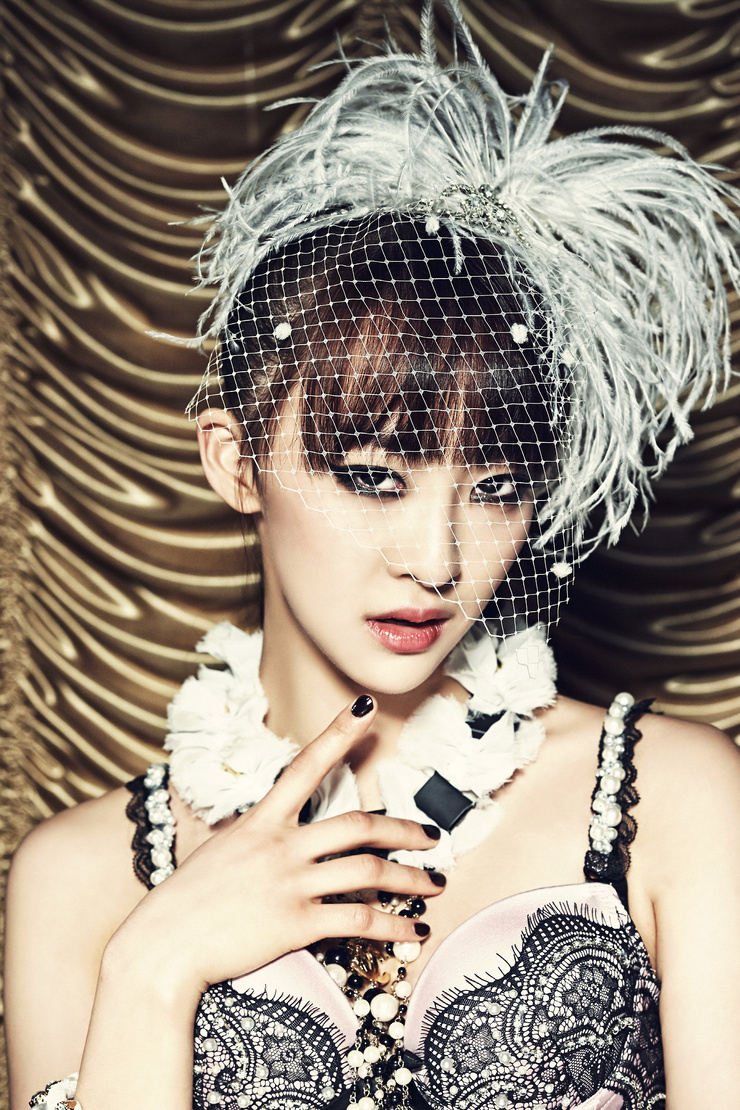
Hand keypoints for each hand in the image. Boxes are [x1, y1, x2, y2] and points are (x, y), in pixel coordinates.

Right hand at [114, 696, 443, 993]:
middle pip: (359, 825)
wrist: (163, 945)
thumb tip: (278, 829)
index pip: (306, 765)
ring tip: (433, 886)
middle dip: (404, 829)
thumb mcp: (223, 848)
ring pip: (369, 872)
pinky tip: (414, 932)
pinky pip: (359, 921)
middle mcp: (281, 845)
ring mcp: (290, 883)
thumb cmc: (188, 898)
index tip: (366, 707)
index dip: (339, 733)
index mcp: (262, 820)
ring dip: (410, 879)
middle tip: (431, 836)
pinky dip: (393, 927)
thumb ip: (257, 835)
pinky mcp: (296, 924)